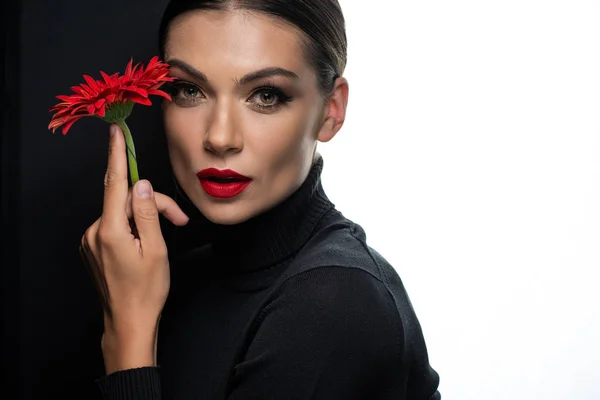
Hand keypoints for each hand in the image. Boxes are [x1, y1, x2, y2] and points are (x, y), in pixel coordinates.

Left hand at [79, 124, 188, 372]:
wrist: (128, 321)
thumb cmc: (147, 290)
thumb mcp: (156, 249)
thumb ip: (148, 213)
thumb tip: (143, 185)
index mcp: (110, 231)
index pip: (115, 184)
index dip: (116, 156)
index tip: (115, 134)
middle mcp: (94, 232)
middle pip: (125, 200)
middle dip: (152, 203)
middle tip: (178, 219)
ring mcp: (90, 241)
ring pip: (121, 213)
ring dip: (144, 217)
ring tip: (163, 236)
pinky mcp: (92, 247)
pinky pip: (114, 225)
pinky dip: (132, 226)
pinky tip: (145, 242)